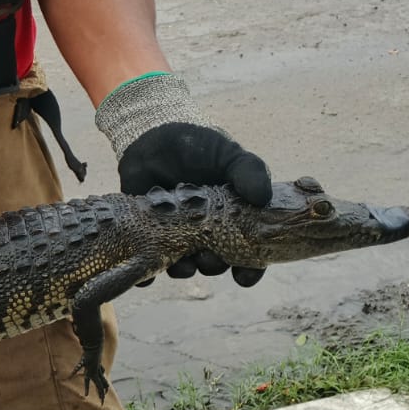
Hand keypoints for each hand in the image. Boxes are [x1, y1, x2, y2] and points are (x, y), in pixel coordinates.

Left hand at [96, 72, 270, 286]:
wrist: (156, 134)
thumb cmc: (200, 146)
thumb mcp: (230, 155)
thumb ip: (249, 172)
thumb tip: (263, 198)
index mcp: (233, 218)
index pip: (250, 252)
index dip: (251, 268)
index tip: (245, 274)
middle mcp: (207, 231)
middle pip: (216, 263)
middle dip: (215, 267)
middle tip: (210, 259)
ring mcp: (176, 234)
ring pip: (184, 266)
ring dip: (185, 271)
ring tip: (183, 264)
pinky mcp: (148, 233)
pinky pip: (147, 261)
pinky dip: (146, 272)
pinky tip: (146, 275)